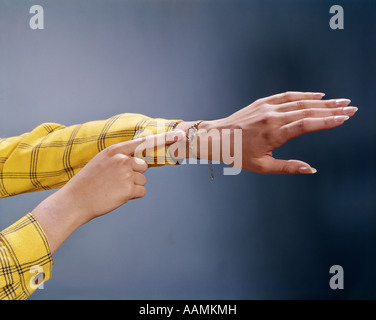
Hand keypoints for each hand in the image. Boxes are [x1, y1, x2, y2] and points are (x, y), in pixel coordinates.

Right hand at [32, 130, 184, 253]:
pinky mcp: (129, 190)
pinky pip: (141, 192)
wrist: (75, 201)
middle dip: (134, 174)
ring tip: (113, 189)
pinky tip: (117, 196)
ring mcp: (126, 174)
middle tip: (116, 181)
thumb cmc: (88, 182)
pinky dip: (132, 196)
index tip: (179, 135)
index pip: (143, 142)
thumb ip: (120, 157)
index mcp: (115, 150)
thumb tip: (140, 161)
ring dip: (132, 186)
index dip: (164, 138)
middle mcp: (123, 160)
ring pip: (142, 180)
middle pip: (144, 166)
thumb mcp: (101, 162)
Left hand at [176, 91, 356, 173]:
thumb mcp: (262, 166)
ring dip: (322, 101)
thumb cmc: (238, 154)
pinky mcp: (263, 102)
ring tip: (340, 101)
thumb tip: (310, 170)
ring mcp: (267, 108)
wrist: (217, 138)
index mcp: (273, 135)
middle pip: (307, 111)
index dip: (327, 121)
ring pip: (299, 102)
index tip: (344, 118)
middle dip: (331, 109)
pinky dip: (303, 95)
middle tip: (350, 108)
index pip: (306, 125)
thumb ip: (287, 168)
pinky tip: (317, 95)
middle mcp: (272, 118)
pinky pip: (286, 96)